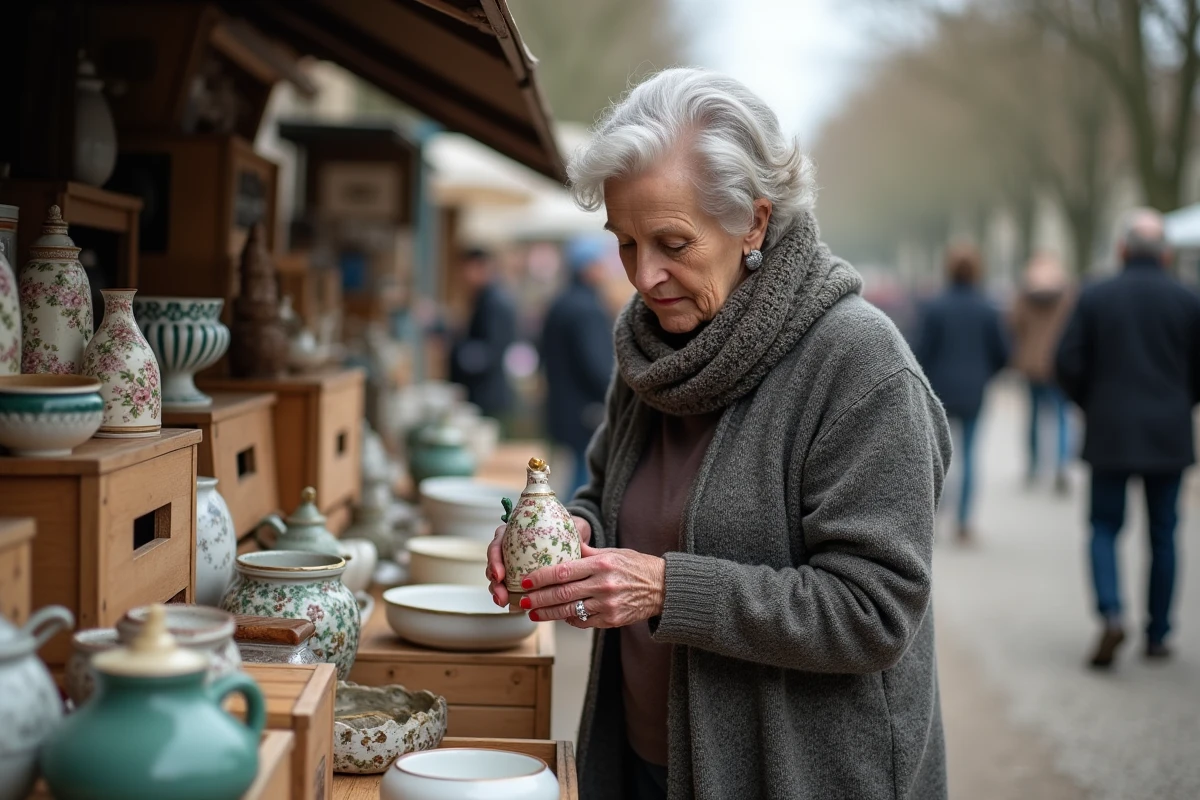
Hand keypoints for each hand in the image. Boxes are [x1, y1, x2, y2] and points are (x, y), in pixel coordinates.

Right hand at [487, 516, 591, 606]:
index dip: (495, 560)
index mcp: (513, 532)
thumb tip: (578, 539)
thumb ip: (568, 530)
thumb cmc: (562, 528)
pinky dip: (508, 596)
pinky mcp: (517, 575)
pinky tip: (511, 606)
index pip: (497, 544)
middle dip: (495, 583)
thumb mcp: (564, 526)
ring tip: (503, 602)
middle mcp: (509, 547)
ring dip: (498, 592)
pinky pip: (508, 586)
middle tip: (501, 596)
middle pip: (494, 564)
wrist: (568, 536)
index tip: (500, 575)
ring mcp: (512, 562)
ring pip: (498, 578)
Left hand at [519, 543, 664, 628]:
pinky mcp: (612, 620)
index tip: (527, 580)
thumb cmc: (636, 566)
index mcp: (601, 564)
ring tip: (534, 613)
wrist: (663, 587)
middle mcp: (603, 584)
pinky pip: (584, 622)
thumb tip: (564, 543)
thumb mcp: (613, 552)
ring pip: (570, 611)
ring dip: (549, 614)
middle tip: (523, 601)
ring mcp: (607, 604)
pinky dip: (569, 620)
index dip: (542, 577)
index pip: (564, 571)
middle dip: (539, 598)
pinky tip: (559, 617)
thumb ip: (587, 552)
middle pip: (562, 593)